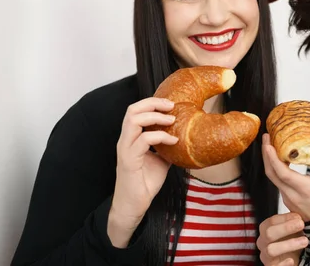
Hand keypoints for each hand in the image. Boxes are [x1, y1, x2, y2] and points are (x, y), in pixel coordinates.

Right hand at [108, 97, 177, 245]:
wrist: (133, 206)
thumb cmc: (144, 183)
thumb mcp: (161, 160)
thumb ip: (167, 147)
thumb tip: (184, 137)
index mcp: (131, 138)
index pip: (136, 111)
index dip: (152, 103)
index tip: (171, 104)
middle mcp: (125, 140)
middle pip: (132, 110)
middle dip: (153, 103)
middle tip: (171, 106)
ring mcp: (126, 149)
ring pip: (133, 120)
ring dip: (155, 116)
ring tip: (172, 120)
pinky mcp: (129, 161)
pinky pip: (143, 140)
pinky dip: (160, 136)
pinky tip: (173, 141)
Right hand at [257, 212, 308, 265]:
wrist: (296, 259)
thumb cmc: (293, 240)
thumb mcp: (294, 227)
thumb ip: (295, 217)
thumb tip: (303, 200)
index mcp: (267, 229)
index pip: (271, 221)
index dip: (285, 219)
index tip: (299, 216)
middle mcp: (264, 242)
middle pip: (269, 233)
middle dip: (286, 228)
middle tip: (301, 224)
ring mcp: (266, 256)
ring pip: (271, 249)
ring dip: (289, 244)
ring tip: (305, 241)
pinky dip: (283, 263)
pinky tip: (292, 260)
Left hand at [262, 134, 309, 221]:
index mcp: (304, 188)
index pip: (282, 173)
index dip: (272, 158)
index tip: (268, 144)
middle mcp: (292, 194)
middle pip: (271, 173)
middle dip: (266, 154)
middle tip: (266, 137)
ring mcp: (287, 198)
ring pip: (272, 178)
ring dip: (269, 161)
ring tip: (270, 144)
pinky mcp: (286, 199)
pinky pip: (276, 182)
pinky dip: (275, 169)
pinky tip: (278, 159)